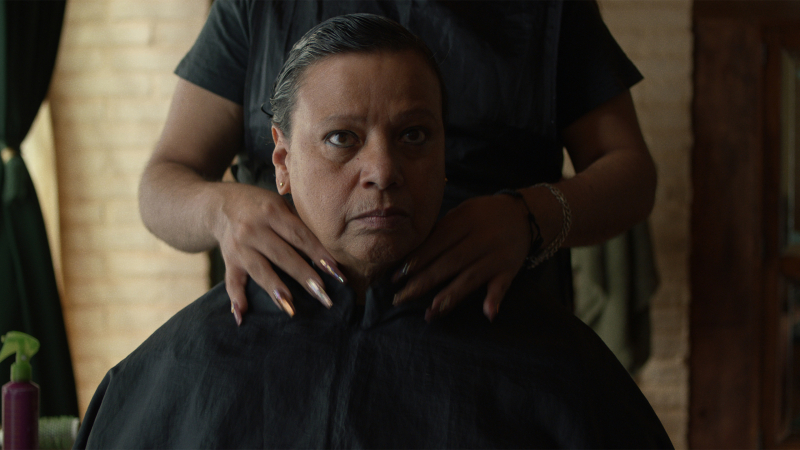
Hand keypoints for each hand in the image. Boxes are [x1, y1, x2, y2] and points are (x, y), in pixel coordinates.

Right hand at [211, 183, 345, 323]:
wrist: (220, 204)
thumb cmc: (261, 206)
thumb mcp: (280, 204)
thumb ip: (298, 224)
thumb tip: (326, 252)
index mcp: (271, 211)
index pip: (299, 235)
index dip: (318, 253)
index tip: (335, 271)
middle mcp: (253, 228)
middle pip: (283, 255)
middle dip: (304, 276)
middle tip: (323, 295)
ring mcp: (239, 246)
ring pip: (259, 270)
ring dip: (276, 289)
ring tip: (291, 308)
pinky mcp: (228, 260)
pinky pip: (232, 281)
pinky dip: (236, 298)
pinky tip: (242, 316)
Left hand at [391, 193, 530, 320]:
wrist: (525, 214)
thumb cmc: (483, 215)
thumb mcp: (462, 212)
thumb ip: (442, 231)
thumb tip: (415, 255)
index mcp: (465, 220)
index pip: (437, 242)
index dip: (417, 260)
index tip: (397, 276)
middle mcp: (481, 238)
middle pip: (449, 262)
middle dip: (424, 281)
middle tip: (401, 298)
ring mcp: (496, 255)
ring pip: (471, 277)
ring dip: (451, 295)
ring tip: (432, 311)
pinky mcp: (509, 269)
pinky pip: (503, 286)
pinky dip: (495, 299)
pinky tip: (487, 314)